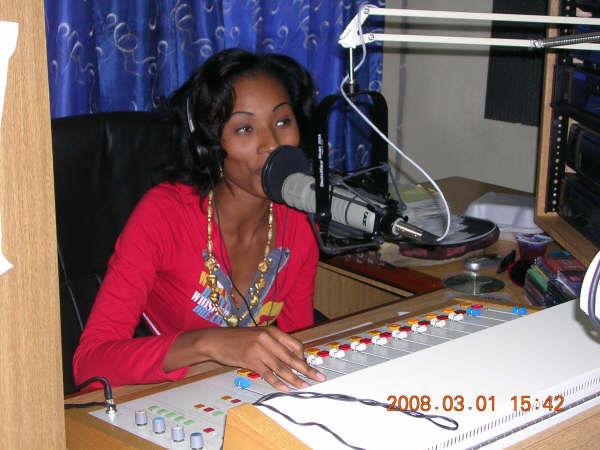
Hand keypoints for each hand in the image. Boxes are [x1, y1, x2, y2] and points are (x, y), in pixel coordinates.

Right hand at [200, 326, 325, 390]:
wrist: (215, 340)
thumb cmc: (237, 339)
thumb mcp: (257, 336)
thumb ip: (273, 344)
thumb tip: (288, 359)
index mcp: (271, 331)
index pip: (294, 345)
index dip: (303, 357)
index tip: (307, 367)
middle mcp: (267, 338)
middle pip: (291, 357)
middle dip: (306, 369)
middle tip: (317, 377)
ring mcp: (258, 349)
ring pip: (281, 367)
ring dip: (294, 378)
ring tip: (303, 386)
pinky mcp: (250, 360)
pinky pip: (267, 373)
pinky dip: (277, 382)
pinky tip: (285, 388)